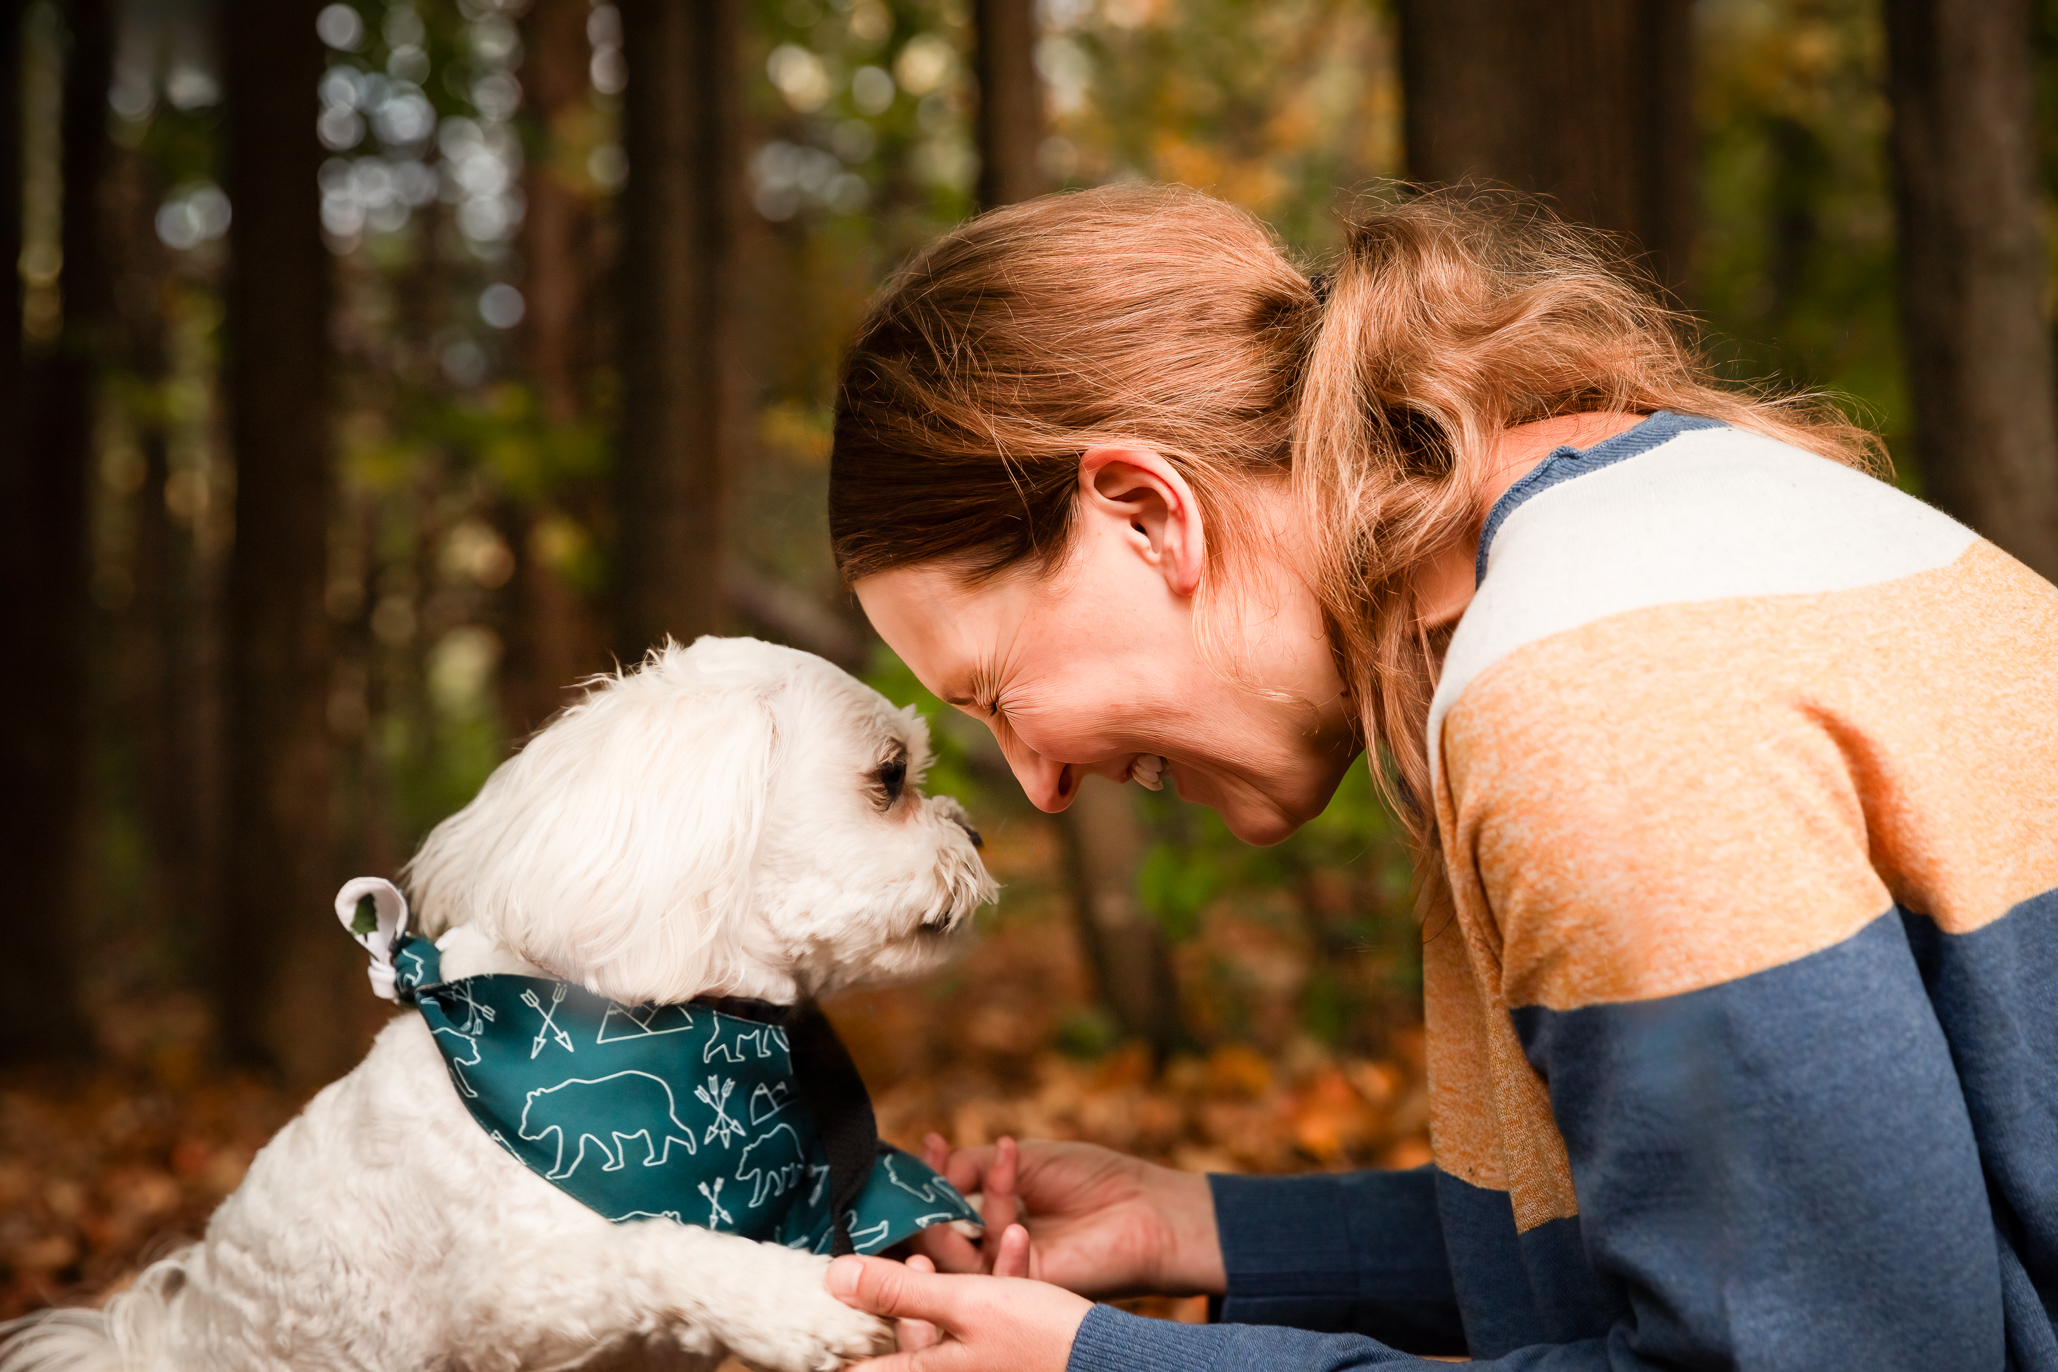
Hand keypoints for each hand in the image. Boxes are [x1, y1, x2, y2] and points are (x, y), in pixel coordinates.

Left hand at [826, 1247, 1091, 1371]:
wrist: (1111, 1361)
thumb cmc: (1041, 1339)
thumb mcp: (966, 1304)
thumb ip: (899, 1290)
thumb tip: (834, 1278)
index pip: (862, 1366)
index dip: (836, 1338)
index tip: (818, 1305)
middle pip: (901, 1331)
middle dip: (900, 1283)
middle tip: (898, 1243)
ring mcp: (977, 1366)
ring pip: (944, 1317)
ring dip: (947, 1272)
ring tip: (960, 1226)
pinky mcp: (1004, 1355)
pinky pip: (981, 1317)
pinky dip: (990, 1279)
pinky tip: (1012, 1238)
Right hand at [909, 1136, 1223, 1297]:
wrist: (1147, 1208)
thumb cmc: (1093, 1180)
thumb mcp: (1025, 1159)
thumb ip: (974, 1165)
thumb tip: (932, 1173)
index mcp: (990, 1215)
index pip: (940, 1206)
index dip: (928, 1179)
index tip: (931, 1142)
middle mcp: (992, 1247)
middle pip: (933, 1238)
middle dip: (926, 1200)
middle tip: (933, 1163)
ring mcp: (1007, 1271)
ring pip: (951, 1258)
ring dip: (951, 1213)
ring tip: (965, 1172)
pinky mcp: (1026, 1290)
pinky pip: (991, 1270)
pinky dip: (996, 1225)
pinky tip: (1010, 1201)